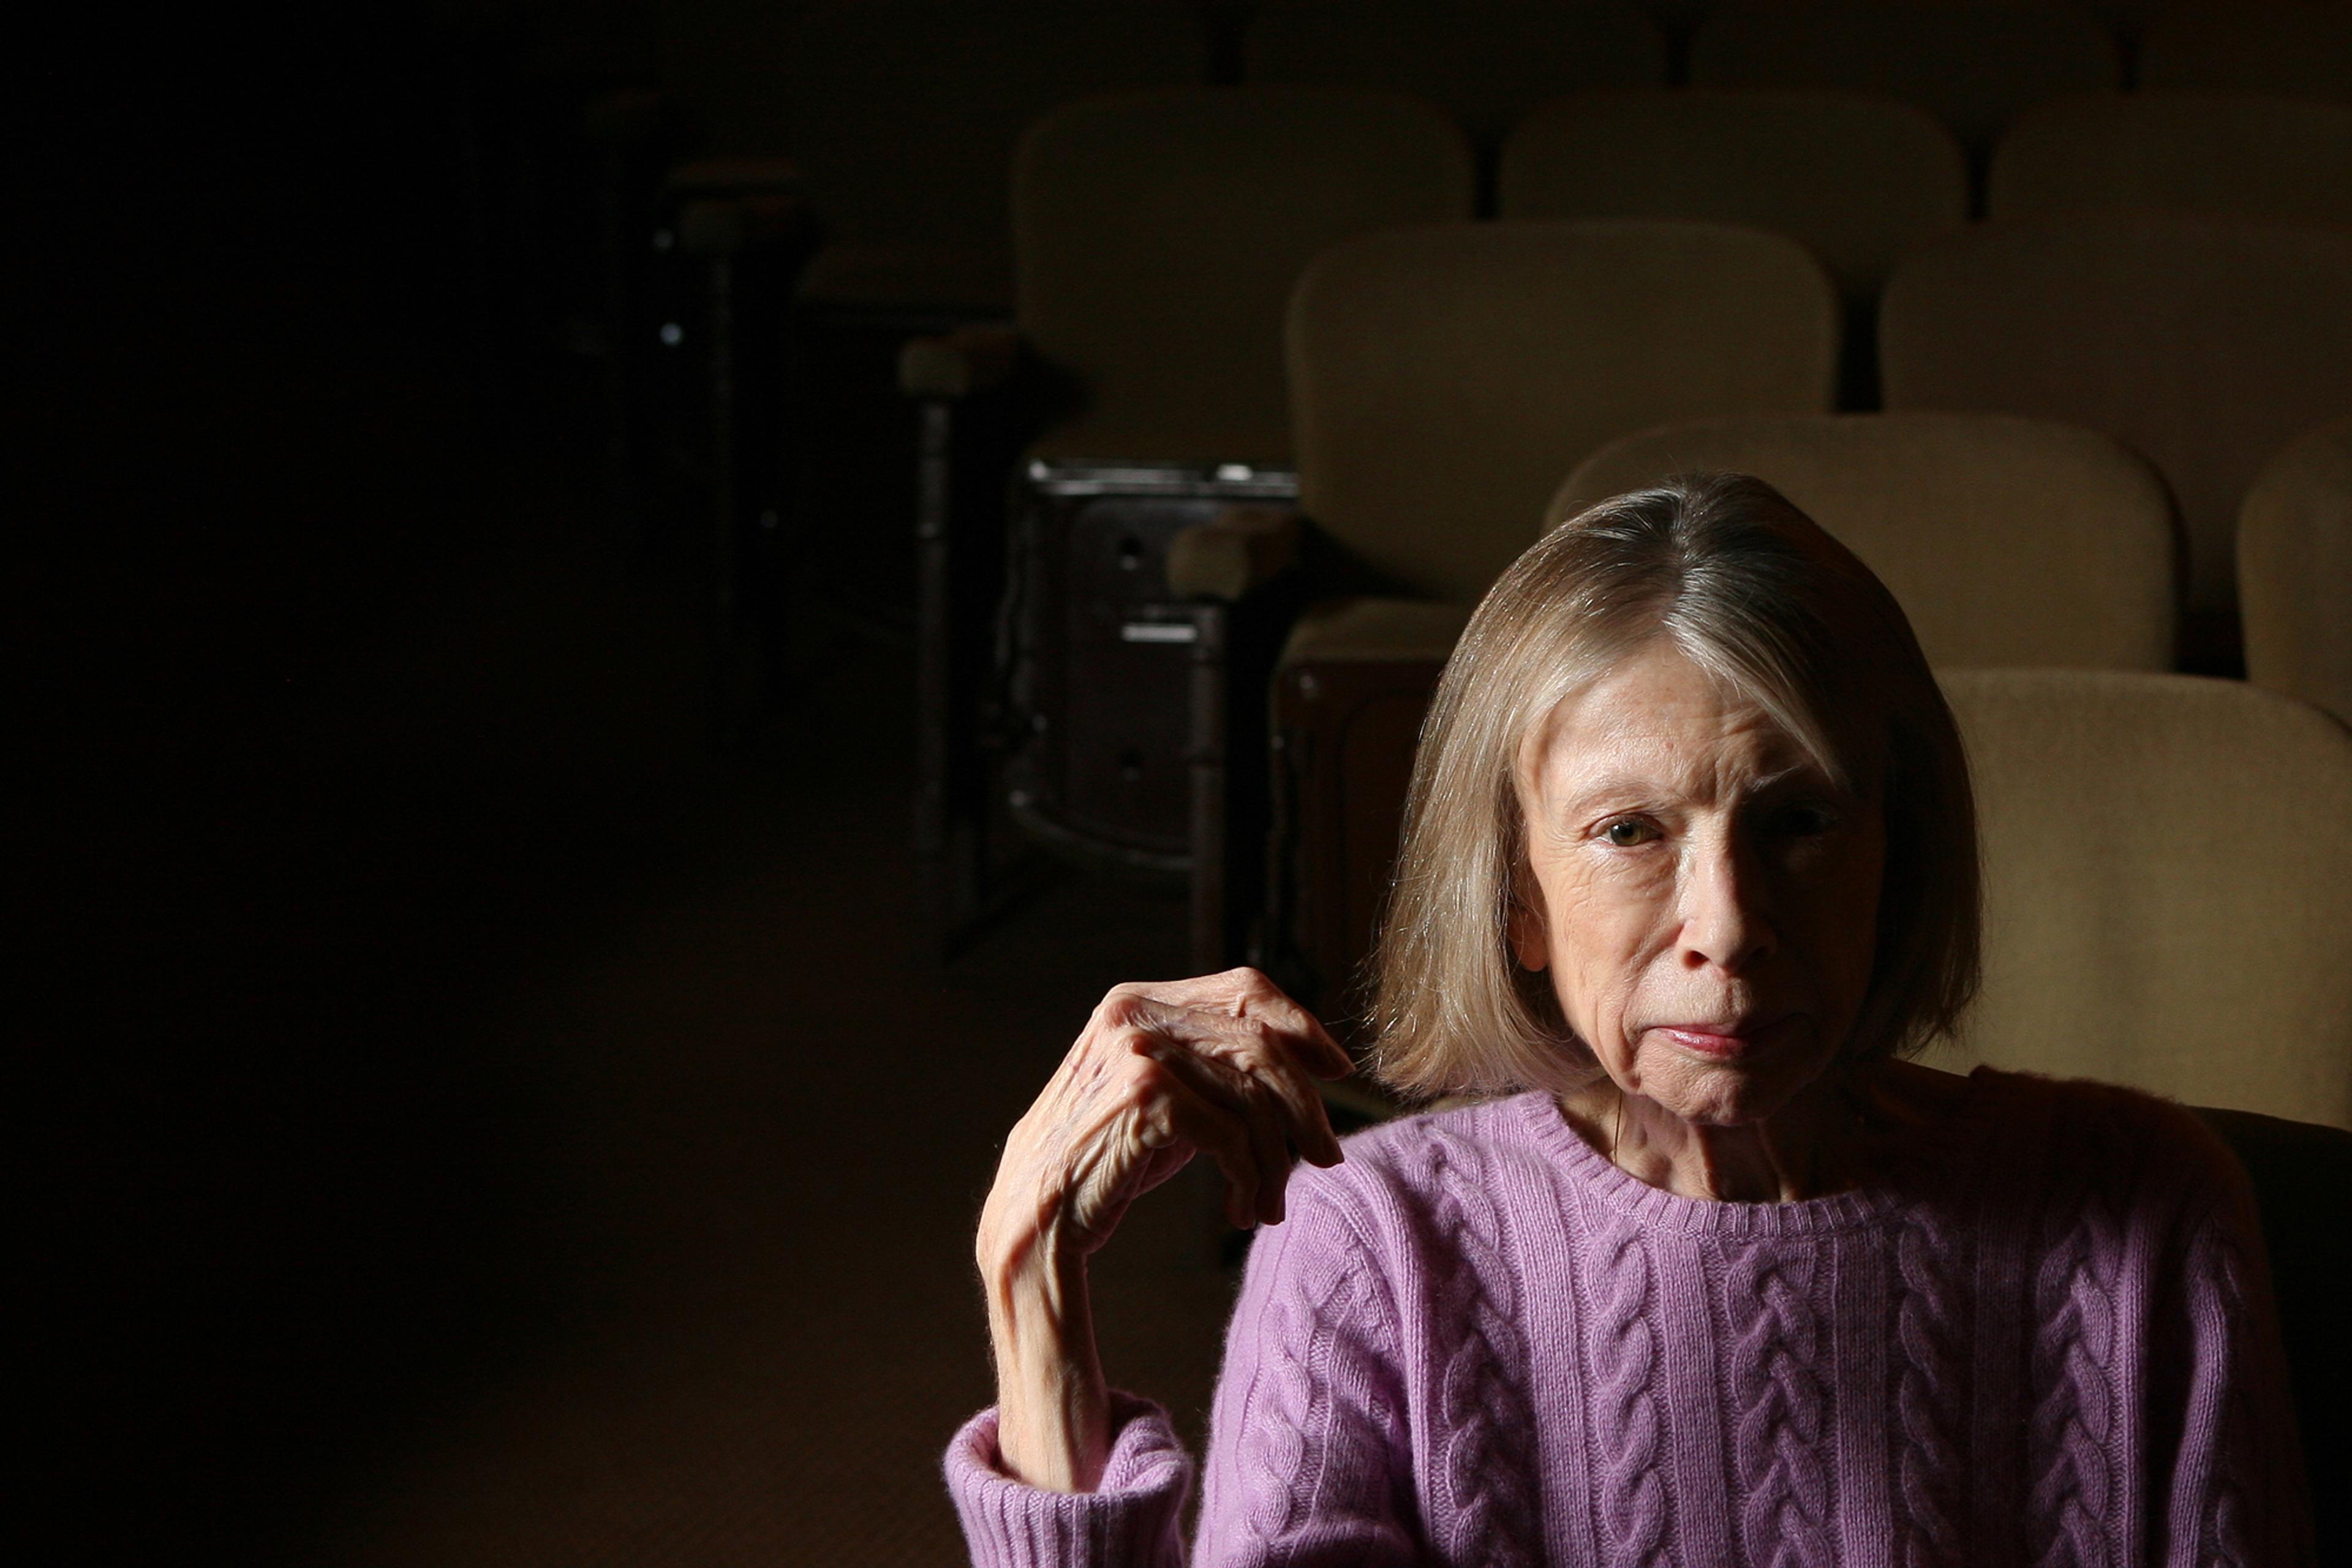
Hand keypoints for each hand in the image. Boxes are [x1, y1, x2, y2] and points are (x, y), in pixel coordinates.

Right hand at [975, 968, 1352, 1489]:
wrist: (1034, 1221)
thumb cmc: (1103, 1162)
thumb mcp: (1163, 1096)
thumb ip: (1212, 1065)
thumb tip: (1305, 1058)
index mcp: (1139, 1001)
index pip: (1245, 986)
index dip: (1302, 1025)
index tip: (1338, 1070)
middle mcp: (1135, 1014)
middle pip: (1263, 1043)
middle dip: (1306, 1106)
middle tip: (1326, 1157)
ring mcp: (1137, 1053)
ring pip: (1255, 1093)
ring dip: (1278, 1158)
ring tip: (1272, 1203)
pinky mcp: (1144, 1100)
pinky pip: (1234, 1136)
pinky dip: (1251, 1180)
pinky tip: (1241, 1210)